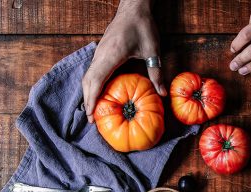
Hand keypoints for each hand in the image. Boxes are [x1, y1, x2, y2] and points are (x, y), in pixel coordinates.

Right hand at [82, 0, 165, 122]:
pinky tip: (98, 95)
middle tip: (92, 120)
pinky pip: (92, 72)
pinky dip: (91, 86)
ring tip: (93, 111)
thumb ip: (156, 73)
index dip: (92, 99)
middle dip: (88, 101)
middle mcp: (100, 55)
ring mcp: (98, 53)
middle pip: (88, 82)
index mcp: (111, 55)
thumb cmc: (143, 26)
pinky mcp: (100, 52)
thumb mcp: (153, 50)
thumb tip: (162, 93)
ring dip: (88, 94)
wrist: (134, 6)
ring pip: (87, 77)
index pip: (96, 81)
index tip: (92, 115)